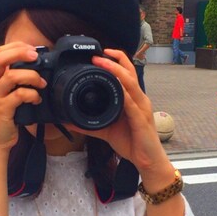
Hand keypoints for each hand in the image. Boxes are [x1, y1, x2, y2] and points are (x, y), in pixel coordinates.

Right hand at [0, 43, 46, 152]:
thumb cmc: (3, 118)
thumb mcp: (4, 95)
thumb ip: (13, 81)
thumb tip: (35, 66)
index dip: (16, 47)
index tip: (32, 50)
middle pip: (0, 58)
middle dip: (20, 52)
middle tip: (36, 56)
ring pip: (12, 76)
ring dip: (32, 76)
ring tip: (42, 83)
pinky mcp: (2, 110)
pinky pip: (19, 95)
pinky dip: (32, 94)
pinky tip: (37, 99)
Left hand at [66, 49, 164, 173]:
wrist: (147, 161)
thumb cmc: (131, 143)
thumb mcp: (106, 131)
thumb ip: (88, 125)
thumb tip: (69, 121)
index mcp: (132, 98)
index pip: (126, 73)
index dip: (114, 61)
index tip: (98, 54)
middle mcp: (139, 99)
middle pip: (130, 72)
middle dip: (114, 60)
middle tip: (96, 55)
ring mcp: (141, 108)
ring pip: (131, 83)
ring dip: (117, 72)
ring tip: (104, 64)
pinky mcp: (141, 120)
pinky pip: (133, 104)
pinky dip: (125, 95)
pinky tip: (118, 89)